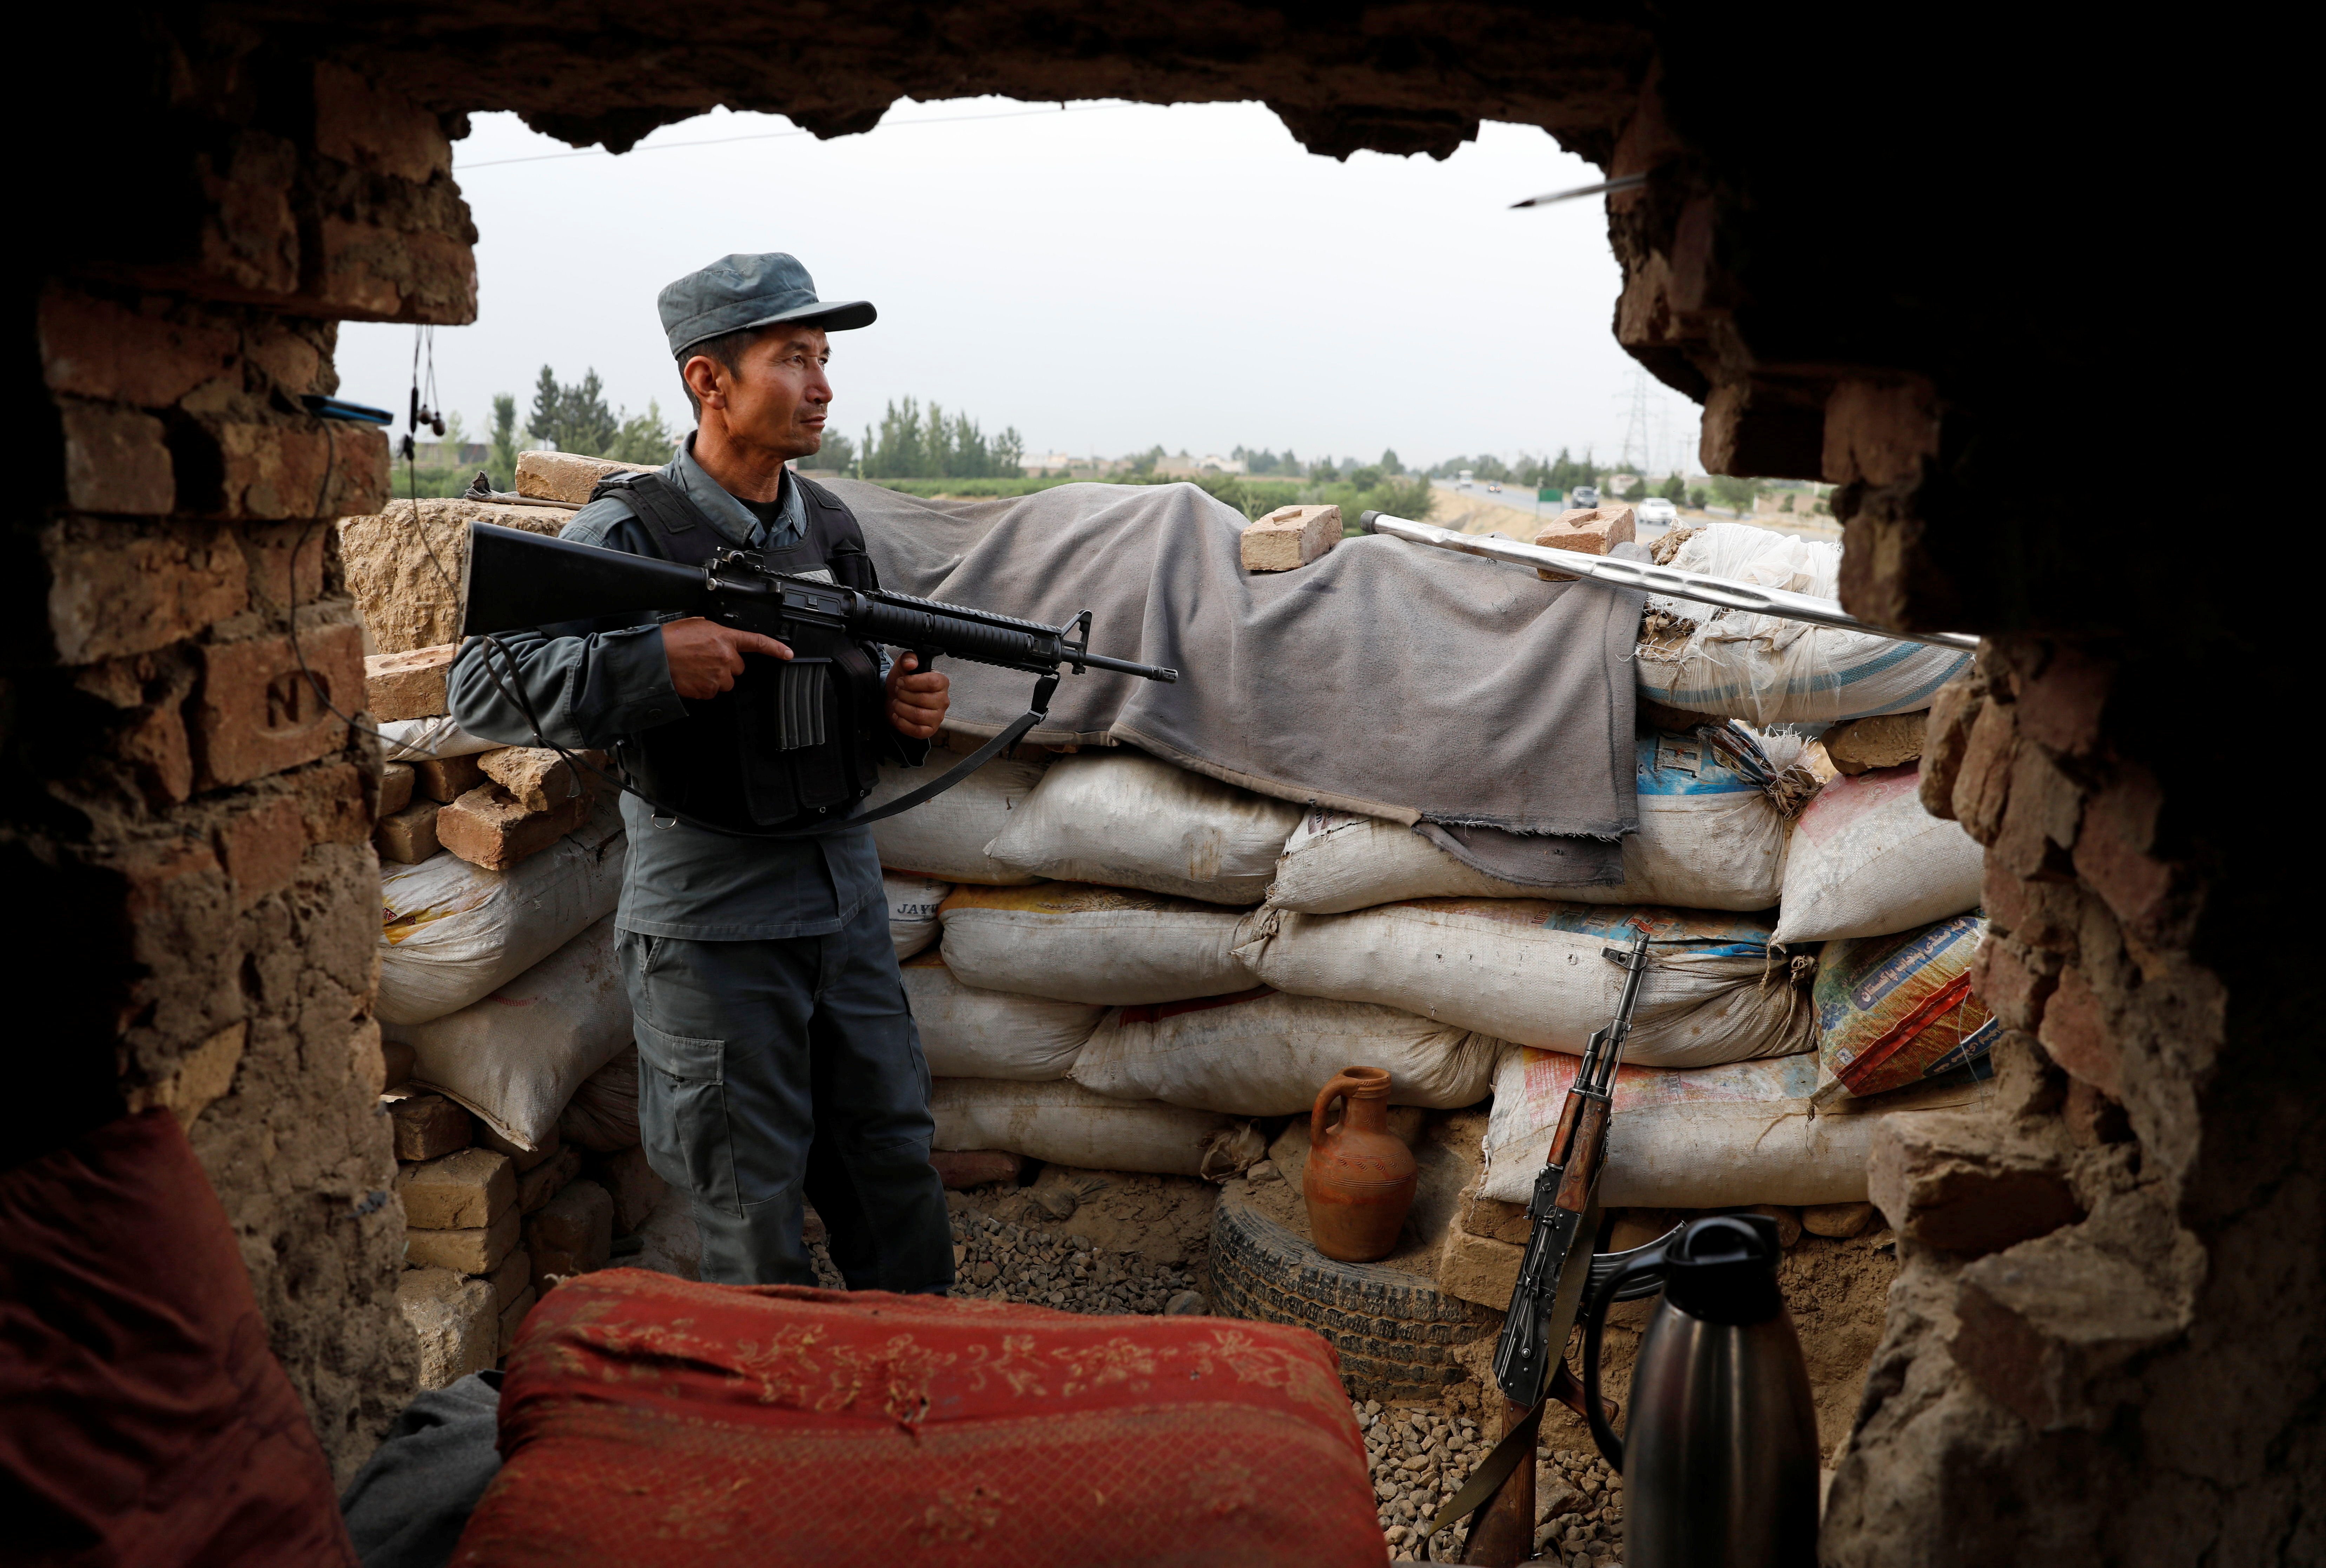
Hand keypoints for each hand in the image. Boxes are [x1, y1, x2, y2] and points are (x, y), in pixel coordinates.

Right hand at [661, 616, 790, 699]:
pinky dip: (704, 686)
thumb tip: (720, 637)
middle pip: (738, 668)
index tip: (787, 653)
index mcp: (725, 638)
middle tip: (707, 659)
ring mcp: (718, 676)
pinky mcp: (708, 691)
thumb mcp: (698, 625)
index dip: (775, 648)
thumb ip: (716, 632)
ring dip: (716, 677)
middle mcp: (726, 658)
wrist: (654, 657)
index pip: (757, 642)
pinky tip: (692, 677)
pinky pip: (713, 691)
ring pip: (726, 682)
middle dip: (727, 665)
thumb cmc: (671, 639)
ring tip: (697, 667)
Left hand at [885, 654, 949, 739]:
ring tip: (897, 703)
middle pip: (923, 699)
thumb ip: (908, 658)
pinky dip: (902, 723)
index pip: (932, 683)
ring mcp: (938, 717)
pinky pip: (917, 730)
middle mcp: (943, 700)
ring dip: (901, 709)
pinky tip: (898, 716)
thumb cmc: (903, 683)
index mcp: (941, 682)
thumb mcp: (903, 666)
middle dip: (904, 695)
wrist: (895, 698)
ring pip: (918, 715)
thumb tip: (911, 663)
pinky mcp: (930, 730)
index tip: (901, 681)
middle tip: (898, 692)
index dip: (912, 682)